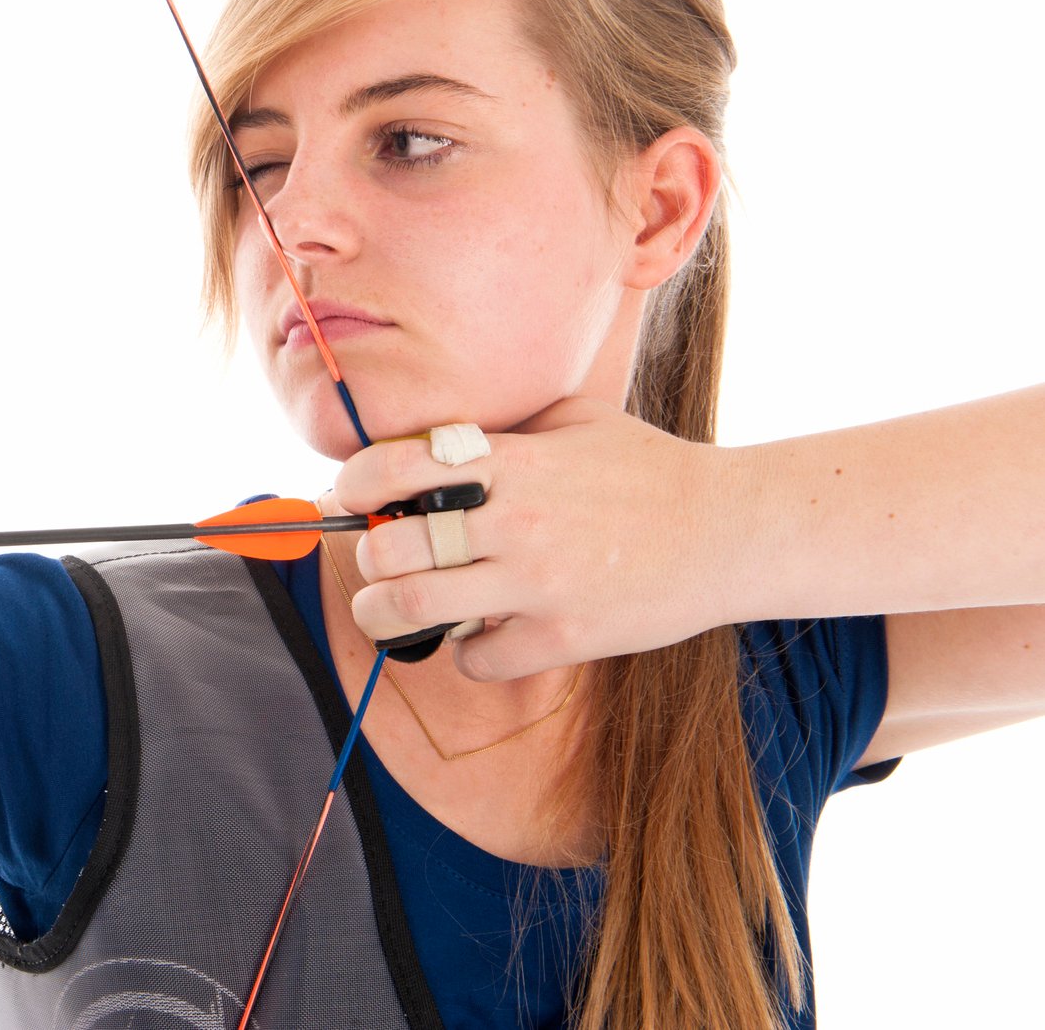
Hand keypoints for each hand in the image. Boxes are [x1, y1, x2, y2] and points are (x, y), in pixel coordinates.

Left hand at [334, 397, 736, 680]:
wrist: (731, 530)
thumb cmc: (650, 470)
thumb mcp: (576, 421)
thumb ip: (506, 426)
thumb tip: (435, 437)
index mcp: (513, 461)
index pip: (395, 466)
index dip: (355, 483)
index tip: (349, 495)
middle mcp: (516, 520)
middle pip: (392, 544)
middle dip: (369, 553)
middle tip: (377, 557)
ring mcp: (538, 583)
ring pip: (414, 605)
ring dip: (384, 611)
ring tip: (385, 609)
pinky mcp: (563, 638)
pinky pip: (475, 658)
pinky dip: (464, 652)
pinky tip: (480, 636)